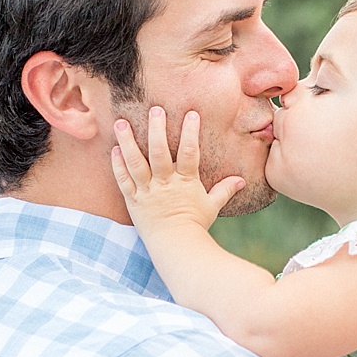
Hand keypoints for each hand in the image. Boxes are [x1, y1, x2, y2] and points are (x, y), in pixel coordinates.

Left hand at [111, 107, 244, 234]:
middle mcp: (164, 184)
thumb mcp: (212, 206)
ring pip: (136, 163)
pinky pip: (123, 181)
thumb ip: (224, 190)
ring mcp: (147, 191)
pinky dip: (118, 165)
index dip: (190, 133)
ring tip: (121, 123)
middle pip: (159, 153)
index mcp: (185, 182)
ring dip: (128, 142)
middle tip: (155, 109)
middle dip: (157, 129)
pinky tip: (114, 149)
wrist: (175, 247)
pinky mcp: (133, 200)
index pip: (189, 153)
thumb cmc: (195, 226)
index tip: (192, 114)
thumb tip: (241, 180)